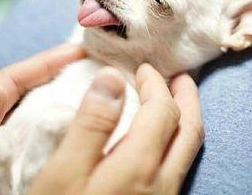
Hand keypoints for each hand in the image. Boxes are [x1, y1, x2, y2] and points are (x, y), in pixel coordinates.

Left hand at [0, 44, 85, 194]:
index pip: (12, 79)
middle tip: (89, 59)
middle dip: (56, 67)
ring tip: (86, 79)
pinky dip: (54, 112)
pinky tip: (71, 115)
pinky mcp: (5, 146)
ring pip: (32, 100)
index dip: (45, 62)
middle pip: (26, 83)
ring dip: (58, 86)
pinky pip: (34, 122)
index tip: (76, 52)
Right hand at [30, 63, 203, 194]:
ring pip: (187, 149)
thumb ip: (91, 124)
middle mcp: (161, 183)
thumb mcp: (63, 173)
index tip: (142, 68)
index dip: (155, 83)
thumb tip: (112, 79)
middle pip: (188, 129)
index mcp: (139, 166)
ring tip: (177, 98)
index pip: (162, 110)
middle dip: (186, 96)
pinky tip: (161, 137)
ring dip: (185, 117)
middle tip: (179, 76)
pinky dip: (177, 138)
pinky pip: (179, 165)